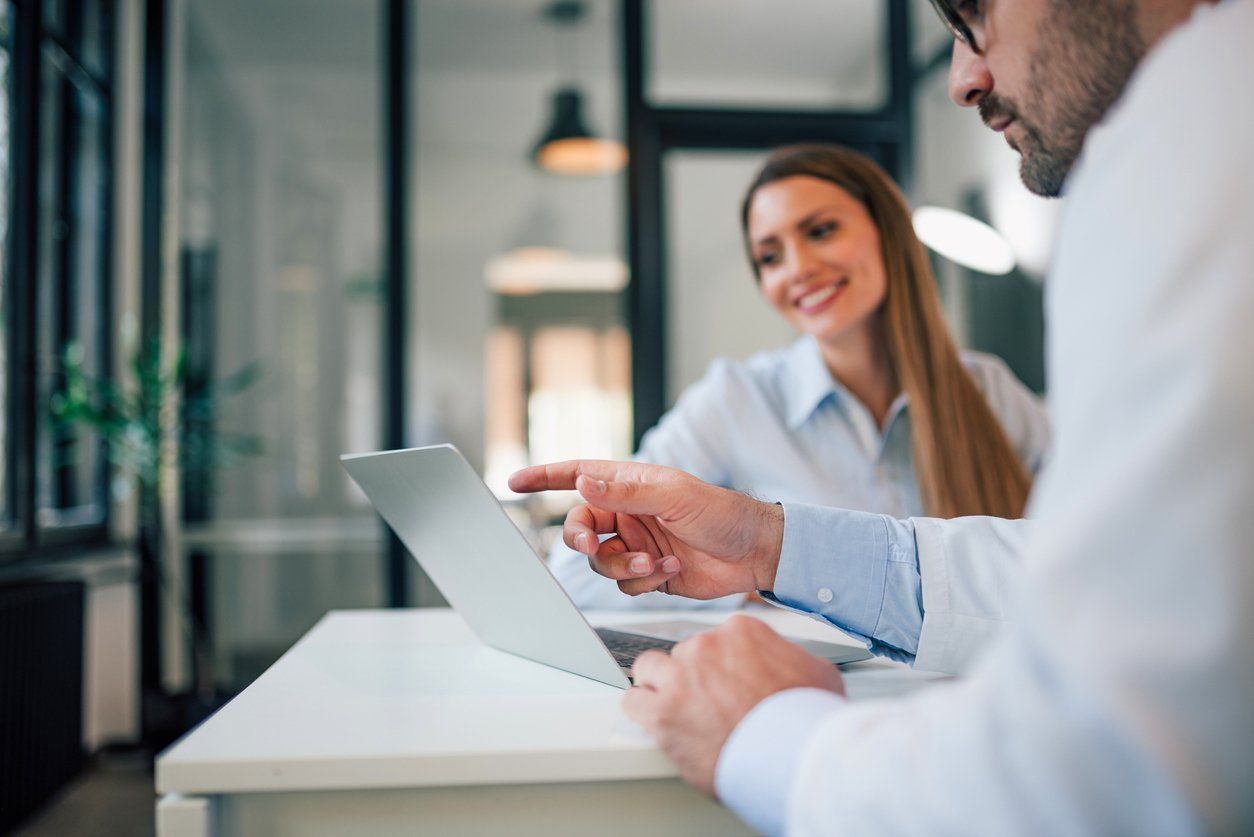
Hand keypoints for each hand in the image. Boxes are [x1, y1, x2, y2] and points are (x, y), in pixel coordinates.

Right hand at [508, 460, 783, 598]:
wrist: (753, 551)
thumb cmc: (721, 512)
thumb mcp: (673, 496)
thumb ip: (625, 493)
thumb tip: (583, 484)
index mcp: (629, 485)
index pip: (577, 476)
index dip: (544, 477)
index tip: (514, 481)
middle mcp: (628, 514)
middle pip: (581, 528)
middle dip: (582, 540)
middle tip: (590, 546)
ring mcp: (636, 544)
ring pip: (601, 562)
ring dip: (624, 565)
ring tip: (656, 562)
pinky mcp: (649, 573)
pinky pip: (625, 583)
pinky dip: (644, 580)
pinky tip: (672, 569)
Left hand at [624, 615, 844, 795]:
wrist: (793, 754)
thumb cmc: (807, 718)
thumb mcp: (816, 672)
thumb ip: (790, 658)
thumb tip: (789, 663)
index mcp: (740, 631)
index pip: (715, 639)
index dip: (719, 665)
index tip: (723, 683)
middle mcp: (705, 646)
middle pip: (683, 654)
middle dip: (691, 677)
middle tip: (705, 703)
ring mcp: (680, 677)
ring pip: (650, 669)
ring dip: (659, 686)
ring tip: (673, 707)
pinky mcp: (662, 712)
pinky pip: (633, 700)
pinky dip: (641, 710)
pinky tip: (654, 720)